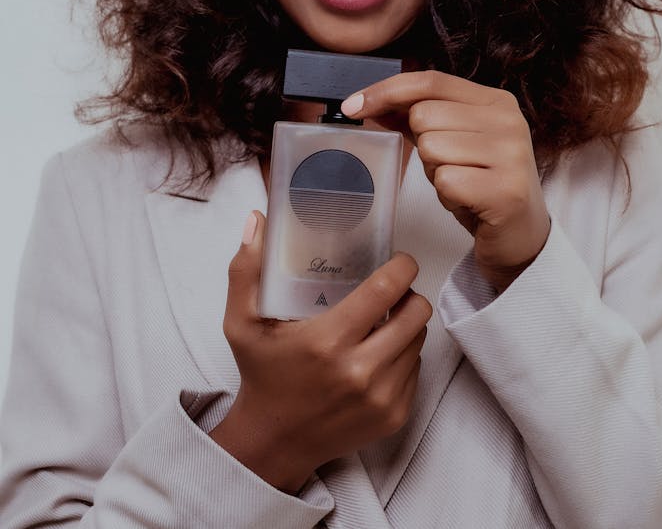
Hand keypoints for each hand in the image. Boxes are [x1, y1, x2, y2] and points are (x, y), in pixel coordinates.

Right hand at [210, 211, 430, 493]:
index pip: (386, 290)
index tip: (400, 260)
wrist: (272, 443)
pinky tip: (382, 351)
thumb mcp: (241, 322)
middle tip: (393, 290)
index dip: (402, 267)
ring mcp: (381, 397)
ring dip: (408, 324)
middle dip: (410, 294)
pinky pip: (416, 371)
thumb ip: (246, 269)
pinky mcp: (394, 416)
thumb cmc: (260, 375)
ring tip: (386, 318)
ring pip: (418, 341)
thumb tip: (257, 220)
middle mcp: (360, 371)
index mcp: (327, 341)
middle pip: (415, 314)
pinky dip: (404, 355)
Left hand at [342, 71, 550, 290]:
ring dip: (435, 173)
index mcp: (496, 102)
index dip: (386, 91)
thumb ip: (416, 117)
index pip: (430, 81)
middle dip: (423, 146)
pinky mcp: (505, 190)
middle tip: (451, 168)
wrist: (520, 237)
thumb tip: (371, 101)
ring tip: (462, 185)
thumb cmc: (481, 186)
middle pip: (424, 115)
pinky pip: (445, 181)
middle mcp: (508, 121)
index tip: (353, 106)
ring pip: (431, 148)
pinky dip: (446, 196)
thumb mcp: (452, 143)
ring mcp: (511, 155)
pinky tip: (467, 202)